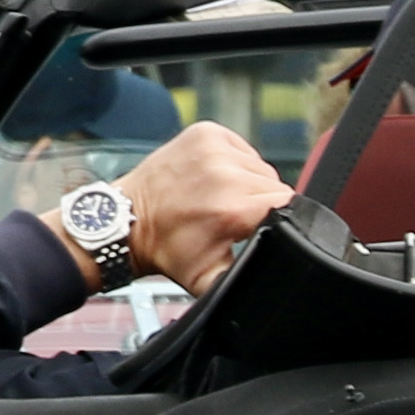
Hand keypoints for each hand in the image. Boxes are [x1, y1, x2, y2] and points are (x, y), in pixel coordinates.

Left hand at [90, 122, 288, 296]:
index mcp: (233, 209)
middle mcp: (226, 173)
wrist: (129, 221)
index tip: (253, 227)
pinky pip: (241, 148)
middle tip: (230, 216)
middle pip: (274, 184)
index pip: (286, 204)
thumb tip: (272, 281)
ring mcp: (214, 148)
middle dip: (259, 202)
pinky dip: (233, 162)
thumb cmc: (166, 250)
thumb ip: (246, 279)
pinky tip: (213, 178)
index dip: (276, 219)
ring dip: (247, 181)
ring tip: (219, 197)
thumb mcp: (209, 280)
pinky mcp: (206, 132)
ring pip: (259, 166)